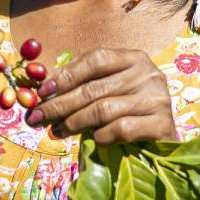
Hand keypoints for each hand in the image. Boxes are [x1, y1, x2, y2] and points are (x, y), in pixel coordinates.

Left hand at [26, 48, 177, 143]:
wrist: (161, 141)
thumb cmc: (127, 112)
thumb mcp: (107, 91)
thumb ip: (82, 85)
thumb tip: (43, 89)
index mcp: (133, 58)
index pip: (95, 60)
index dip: (66, 75)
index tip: (42, 92)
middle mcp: (148, 74)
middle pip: (94, 88)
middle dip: (60, 105)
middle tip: (37, 118)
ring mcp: (157, 98)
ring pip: (104, 109)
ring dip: (74, 122)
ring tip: (57, 131)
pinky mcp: (162, 124)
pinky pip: (121, 129)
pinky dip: (101, 136)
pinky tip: (93, 139)